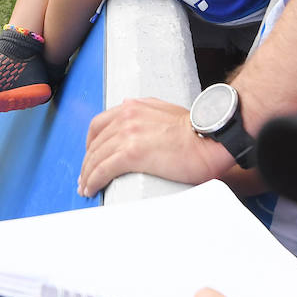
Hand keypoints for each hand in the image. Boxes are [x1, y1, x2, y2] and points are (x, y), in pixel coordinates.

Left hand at [79, 97, 230, 196]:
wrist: (211, 138)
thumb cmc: (198, 132)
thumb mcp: (167, 114)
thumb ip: (149, 118)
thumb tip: (142, 131)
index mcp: (135, 107)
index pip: (100, 124)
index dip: (91, 142)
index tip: (91, 156)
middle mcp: (127, 116)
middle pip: (95, 141)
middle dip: (87, 161)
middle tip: (84, 176)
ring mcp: (128, 134)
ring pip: (96, 156)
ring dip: (87, 174)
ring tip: (85, 187)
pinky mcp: (131, 153)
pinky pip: (103, 169)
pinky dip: (93, 180)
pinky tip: (91, 189)